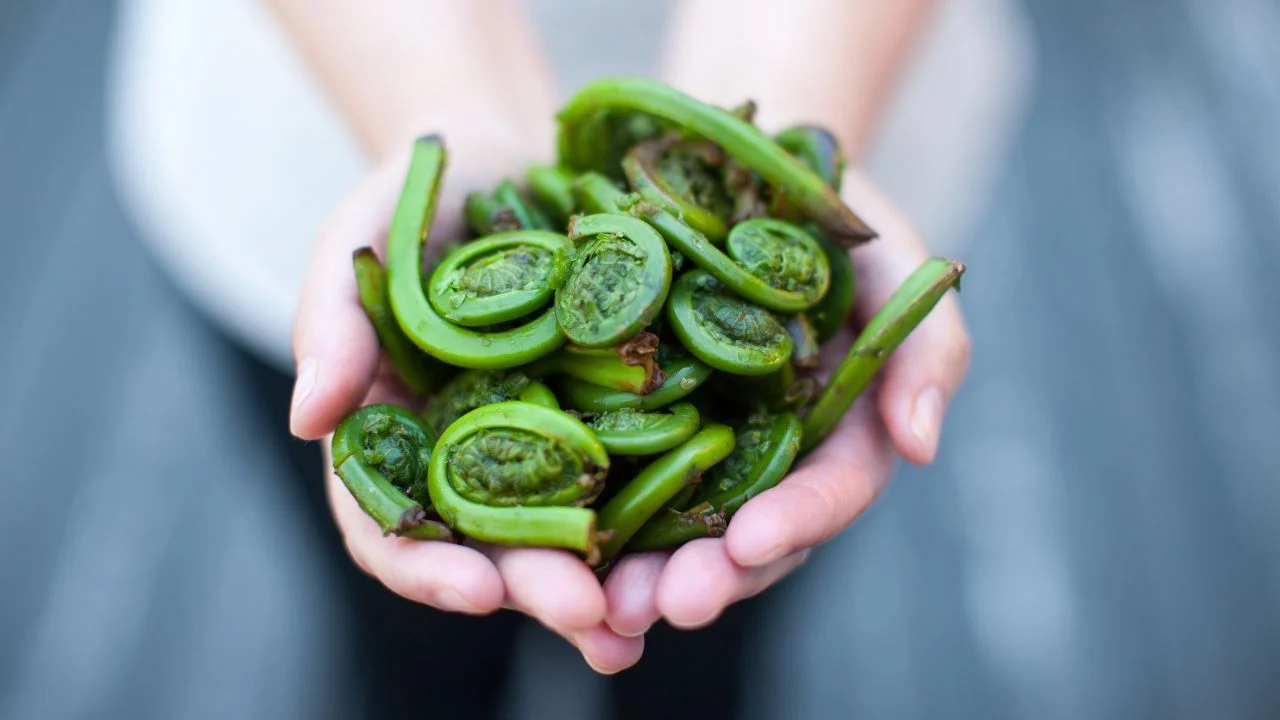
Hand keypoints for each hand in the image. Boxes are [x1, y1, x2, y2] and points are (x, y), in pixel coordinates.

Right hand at [288, 152, 643, 673]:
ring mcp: (548, 439)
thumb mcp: (354, 244)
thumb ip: (328, 325)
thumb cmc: (407, 201)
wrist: (498, 156)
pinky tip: (712, 534)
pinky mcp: (615, 411)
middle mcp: (473, 460)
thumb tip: (305, 422)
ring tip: (652, 613)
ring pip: (574, 528)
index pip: (393, 531)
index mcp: (398, 444)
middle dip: (541, 588)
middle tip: (592, 615)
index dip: (429, 570)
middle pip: (496, 549)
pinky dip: (671, 505)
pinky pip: (644, 465)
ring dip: (612, 580)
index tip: (478, 589)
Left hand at [602, 171, 971, 635]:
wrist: (733, 158)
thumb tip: (922, 446)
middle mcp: (761, 453)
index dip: (794, 521)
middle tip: (656, 605)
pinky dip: (578, 514)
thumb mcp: (895, 257)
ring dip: (636, 572)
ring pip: (669, 527)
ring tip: (596, 606)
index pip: (827, 490)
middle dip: (705, 577)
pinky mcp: (621, 416)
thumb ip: (926, 347)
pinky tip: (540, 545)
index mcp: (834, 430)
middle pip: (743, 535)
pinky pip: (600, 471)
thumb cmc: (829, 204)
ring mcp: (690, 441)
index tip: (750, 543)